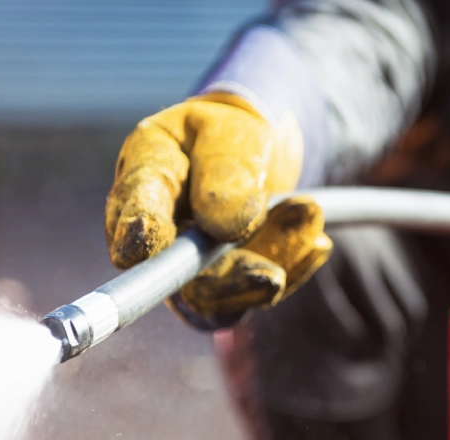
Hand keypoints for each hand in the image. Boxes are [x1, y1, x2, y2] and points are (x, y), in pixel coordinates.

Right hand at [105, 93, 331, 326]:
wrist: (252, 156)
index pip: (133, 204)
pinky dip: (291, 270)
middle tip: (271, 278)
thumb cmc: (229, 136)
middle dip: (229, 281)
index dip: (135, 229)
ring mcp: (189, 268)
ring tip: (308, 215)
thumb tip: (225, 225)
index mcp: (147, 175)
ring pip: (221, 295)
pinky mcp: (223, 286)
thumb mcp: (229, 134)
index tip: (140, 249)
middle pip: (179, 276)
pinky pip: (253, 295)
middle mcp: (159, 233)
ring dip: (272, 265)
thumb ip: (224, 168)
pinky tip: (315, 244)